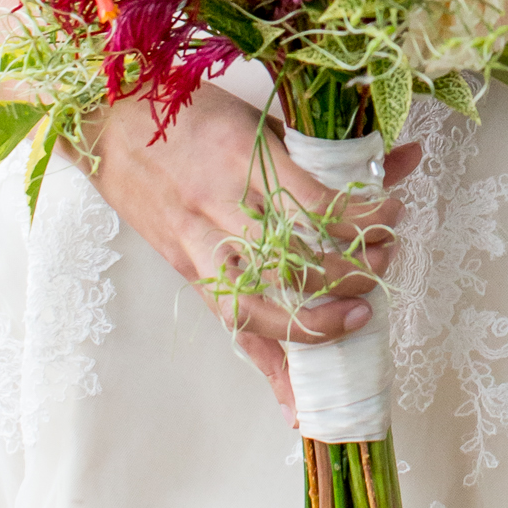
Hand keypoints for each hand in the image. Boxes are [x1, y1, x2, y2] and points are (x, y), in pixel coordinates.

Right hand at [87, 81, 414, 416]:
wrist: (104, 117)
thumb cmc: (184, 107)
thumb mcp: (260, 115)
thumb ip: (326, 148)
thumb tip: (404, 159)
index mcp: (241, 158)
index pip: (316, 204)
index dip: (363, 217)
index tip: (392, 213)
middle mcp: (218, 208)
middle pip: (293, 262)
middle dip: (349, 273)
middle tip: (383, 261)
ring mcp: (197, 245)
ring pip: (259, 307)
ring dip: (315, 326)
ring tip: (357, 319)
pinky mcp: (185, 268)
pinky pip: (230, 324)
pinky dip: (267, 366)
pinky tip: (295, 400)